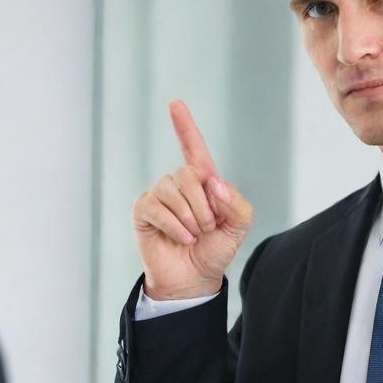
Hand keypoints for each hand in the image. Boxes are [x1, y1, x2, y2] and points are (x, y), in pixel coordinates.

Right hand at [131, 100, 252, 299]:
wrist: (195, 279)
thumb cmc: (215, 250)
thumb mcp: (238, 227)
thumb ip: (237, 203)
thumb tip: (213, 183)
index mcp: (202, 182)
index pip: (193, 148)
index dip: (185, 127)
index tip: (175, 104)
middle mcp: (178, 184)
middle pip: (189, 174)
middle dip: (204, 205)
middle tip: (208, 228)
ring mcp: (159, 196)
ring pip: (173, 190)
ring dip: (190, 217)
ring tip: (193, 235)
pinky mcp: (143, 211)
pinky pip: (156, 207)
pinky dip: (174, 225)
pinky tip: (181, 238)